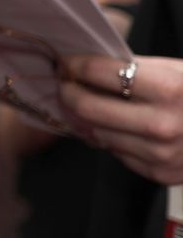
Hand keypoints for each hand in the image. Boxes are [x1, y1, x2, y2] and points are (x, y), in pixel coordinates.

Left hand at [62, 54, 182, 181]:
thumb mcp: (174, 70)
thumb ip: (132, 69)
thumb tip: (84, 67)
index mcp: (168, 90)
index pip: (100, 74)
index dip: (76, 65)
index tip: (67, 62)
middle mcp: (163, 125)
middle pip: (90, 108)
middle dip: (70, 92)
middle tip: (65, 83)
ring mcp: (161, 154)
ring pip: (99, 134)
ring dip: (88, 118)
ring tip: (89, 103)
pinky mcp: (161, 174)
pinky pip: (119, 154)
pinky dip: (113, 139)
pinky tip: (119, 127)